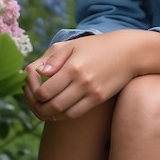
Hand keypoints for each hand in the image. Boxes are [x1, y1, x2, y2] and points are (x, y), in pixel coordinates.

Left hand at [24, 30, 159, 120]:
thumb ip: (53, 57)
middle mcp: (81, 82)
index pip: (43, 91)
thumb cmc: (98, 46)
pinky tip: (59, 106)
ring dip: (48, 113)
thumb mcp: (74, 44)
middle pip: (50, 105)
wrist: (128, 52)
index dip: (32, 92)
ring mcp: (91, 92)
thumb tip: (39, 72)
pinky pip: (75, 114)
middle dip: (37, 106)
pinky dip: (62, 114)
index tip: (31, 86)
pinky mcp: (98, 99)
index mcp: (72, 66)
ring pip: (61, 113)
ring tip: (44, 104)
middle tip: (34, 99)